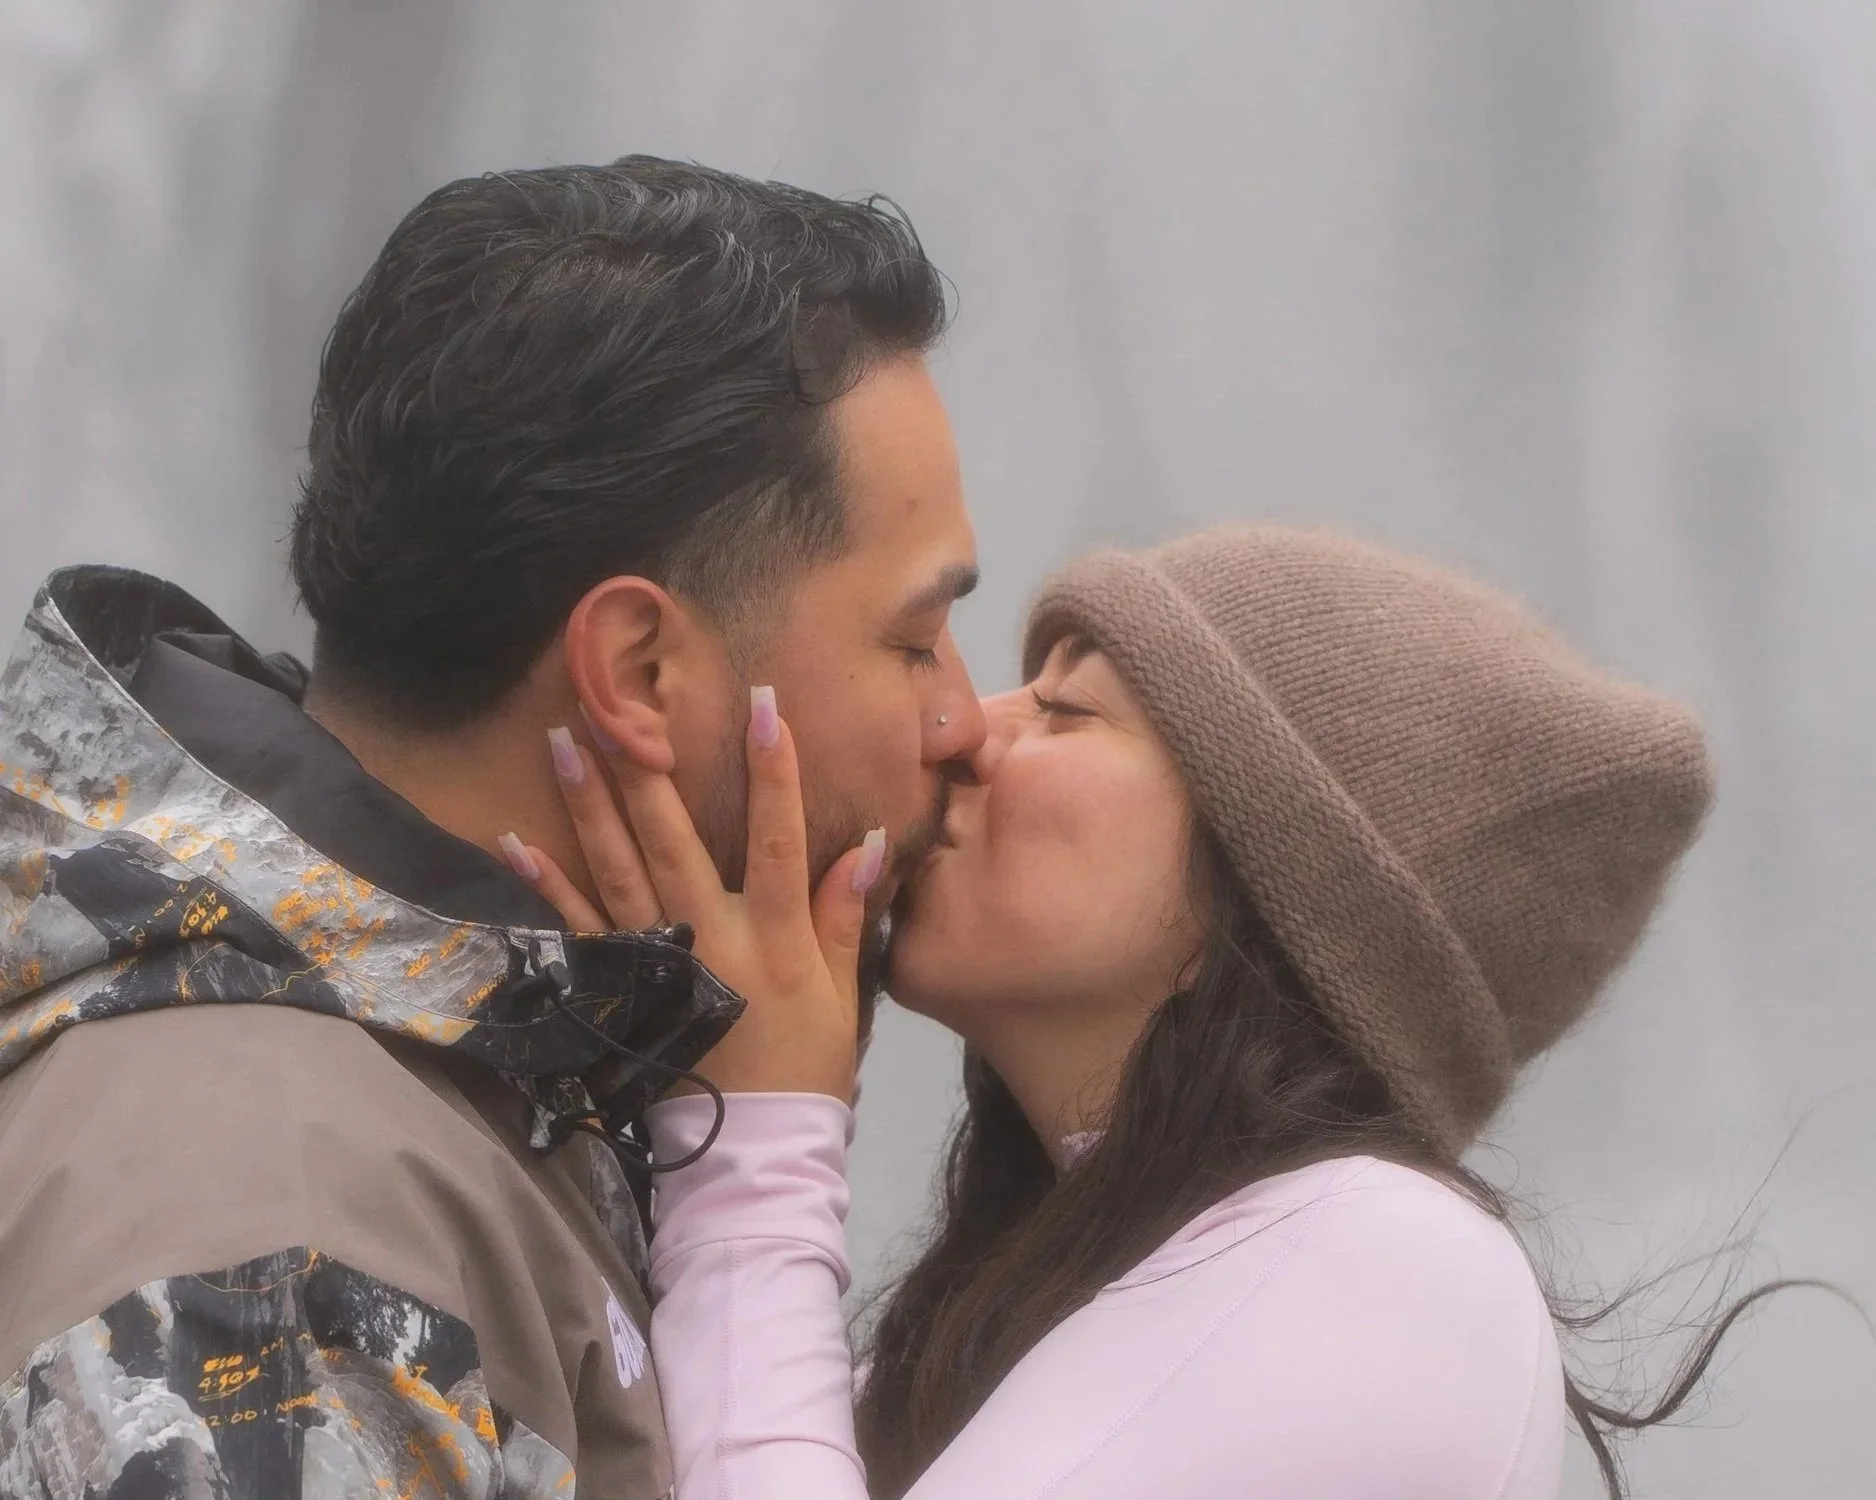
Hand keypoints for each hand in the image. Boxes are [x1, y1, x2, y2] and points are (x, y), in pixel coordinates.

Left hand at [503, 689, 884, 1103]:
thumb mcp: (844, 995)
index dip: (773, 774)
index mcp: (776, 938)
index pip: (776, 840)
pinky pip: (577, 928)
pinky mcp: (622, 990)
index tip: (764, 707)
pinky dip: (546, 885)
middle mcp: (713, 939)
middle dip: (648, 771)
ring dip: (589, 806)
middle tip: (617, 706)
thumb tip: (865, 840)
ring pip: (618, 870)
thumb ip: (846, 916)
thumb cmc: (807, 1068)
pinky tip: (517, 840)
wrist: (753, 1151)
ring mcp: (660, 963)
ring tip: (564, 743)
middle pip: (675, 842)